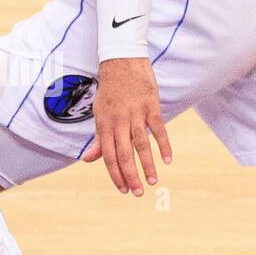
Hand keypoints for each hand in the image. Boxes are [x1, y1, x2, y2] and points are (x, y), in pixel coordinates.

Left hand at [81, 57, 171, 195]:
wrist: (121, 60)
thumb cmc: (109, 90)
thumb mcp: (99, 112)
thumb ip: (98, 137)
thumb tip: (88, 159)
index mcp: (104, 123)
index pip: (108, 154)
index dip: (114, 173)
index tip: (122, 189)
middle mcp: (118, 120)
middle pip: (123, 153)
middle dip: (130, 175)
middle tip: (137, 193)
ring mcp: (135, 113)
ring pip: (141, 144)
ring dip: (146, 165)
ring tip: (152, 182)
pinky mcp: (151, 106)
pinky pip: (159, 128)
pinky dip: (164, 145)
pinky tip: (167, 160)